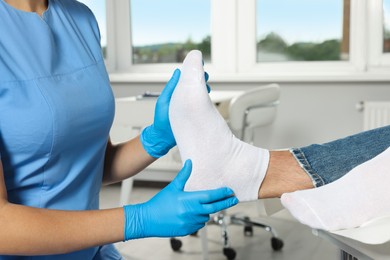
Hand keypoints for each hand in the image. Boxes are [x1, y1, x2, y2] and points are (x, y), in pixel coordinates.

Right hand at [123, 160, 237, 239]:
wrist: (148, 219)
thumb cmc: (160, 203)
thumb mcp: (173, 187)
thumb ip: (184, 175)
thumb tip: (190, 162)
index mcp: (190, 200)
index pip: (211, 196)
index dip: (223, 193)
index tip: (230, 191)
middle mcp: (193, 212)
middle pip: (215, 208)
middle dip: (226, 203)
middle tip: (234, 199)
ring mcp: (191, 223)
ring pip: (207, 217)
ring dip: (207, 211)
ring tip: (200, 206)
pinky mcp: (188, 230)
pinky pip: (200, 224)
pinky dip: (199, 219)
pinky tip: (192, 215)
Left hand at [140, 69, 210, 157]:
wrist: (164, 138)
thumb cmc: (161, 120)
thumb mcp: (164, 101)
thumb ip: (171, 87)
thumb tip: (177, 71)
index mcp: (175, 93)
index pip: (185, 79)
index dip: (191, 72)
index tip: (198, 65)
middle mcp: (183, 98)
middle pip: (194, 85)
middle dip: (200, 79)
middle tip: (205, 76)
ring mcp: (190, 105)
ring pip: (199, 93)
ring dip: (203, 88)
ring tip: (207, 86)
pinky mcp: (195, 113)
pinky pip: (201, 103)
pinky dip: (204, 98)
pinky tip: (207, 96)